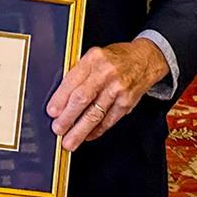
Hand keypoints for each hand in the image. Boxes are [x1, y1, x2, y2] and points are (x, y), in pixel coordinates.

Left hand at [47, 39, 168, 150]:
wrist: (144, 59)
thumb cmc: (115, 57)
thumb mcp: (94, 56)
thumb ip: (79, 72)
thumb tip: (60, 95)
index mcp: (93, 59)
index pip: (72, 81)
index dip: (60, 99)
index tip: (52, 111)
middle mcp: (105, 74)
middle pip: (82, 99)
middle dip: (68, 117)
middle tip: (58, 129)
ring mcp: (118, 90)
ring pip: (95, 113)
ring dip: (81, 130)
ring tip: (70, 140)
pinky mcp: (127, 103)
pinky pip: (109, 120)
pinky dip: (97, 130)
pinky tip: (88, 135)